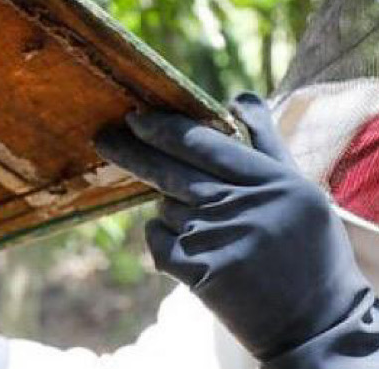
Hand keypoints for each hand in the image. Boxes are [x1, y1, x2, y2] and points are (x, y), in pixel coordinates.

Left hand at [95, 93, 378, 363]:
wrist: (318, 324)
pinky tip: (191, 253)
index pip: (204, 144)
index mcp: (271, 181)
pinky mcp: (197, 271)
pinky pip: (157, 240)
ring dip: (172, 211)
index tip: (135, 116)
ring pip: (165, 207)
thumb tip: (237, 98)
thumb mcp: (298, 190)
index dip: (163, 128)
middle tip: (103, 136)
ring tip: (208, 231)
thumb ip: (264, 142)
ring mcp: (217, 239)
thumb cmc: (308, 252)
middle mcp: (242, 205)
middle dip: (132, 151)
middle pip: (171, 170)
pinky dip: (163, 240)